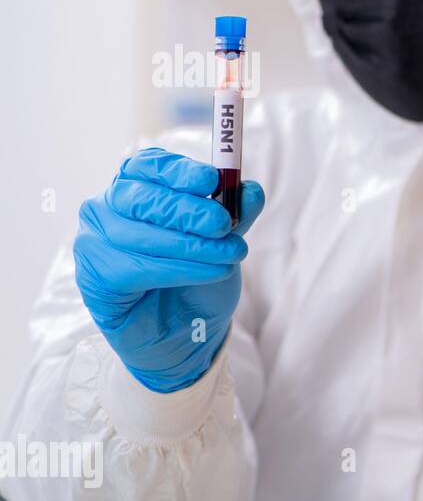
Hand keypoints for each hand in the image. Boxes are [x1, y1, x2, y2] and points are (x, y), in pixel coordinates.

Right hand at [73, 147, 265, 392]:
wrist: (186, 335)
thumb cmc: (198, 280)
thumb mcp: (225, 242)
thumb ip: (236, 215)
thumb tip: (250, 190)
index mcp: (137, 188)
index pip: (147, 166)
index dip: (177, 171)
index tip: (211, 180)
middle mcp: (107, 208)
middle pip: (140, 198)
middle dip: (187, 210)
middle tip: (223, 224)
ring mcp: (94, 240)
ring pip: (140, 235)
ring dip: (192, 246)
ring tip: (231, 255)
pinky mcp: (94, 276)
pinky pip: (135, 267)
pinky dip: (180, 270)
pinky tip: (211, 273)